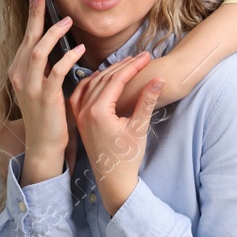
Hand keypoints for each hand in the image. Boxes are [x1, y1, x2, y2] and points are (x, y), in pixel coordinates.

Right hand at [9, 0, 83, 183]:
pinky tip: (79, 50)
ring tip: (67, 22)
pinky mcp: (45, 98)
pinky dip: (67, 58)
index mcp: (18, 72)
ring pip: (38, 52)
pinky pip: (55, 72)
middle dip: (35, 15)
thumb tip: (53, 47)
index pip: (24, 39)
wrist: (44, 145)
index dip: (31, 18)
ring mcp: (30, 88)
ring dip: (53, 34)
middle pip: (27, 39)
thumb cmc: (47, 115)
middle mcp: (19, 77)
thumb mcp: (40, 87)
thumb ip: (43, 68)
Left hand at [68, 52, 164, 215]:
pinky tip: (100, 77)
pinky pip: (81, 94)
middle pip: (104, 79)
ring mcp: (79, 116)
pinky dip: (91, 82)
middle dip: (123, 66)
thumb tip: (158, 79)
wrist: (113, 180)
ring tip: (125, 64)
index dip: (133, 66)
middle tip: (139, 57)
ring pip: (91, 84)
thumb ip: (146, 101)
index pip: (116, 80)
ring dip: (108, 72)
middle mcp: (84, 111)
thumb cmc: (127, 157)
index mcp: (98, 112)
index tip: (147, 56)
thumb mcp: (139, 128)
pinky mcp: (79, 121)